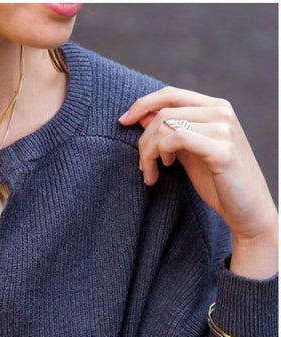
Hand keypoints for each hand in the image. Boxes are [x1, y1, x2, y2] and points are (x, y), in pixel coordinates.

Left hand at [119, 86, 277, 278]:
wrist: (246, 209)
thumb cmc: (216, 180)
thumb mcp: (186, 151)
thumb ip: (169, 131)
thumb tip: (141, 115)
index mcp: (214, 107)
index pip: (170, 94)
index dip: (142, 104)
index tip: (123, 122)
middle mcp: (221, 111)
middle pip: (163, 112)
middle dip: (143, 141)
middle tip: (142, 166)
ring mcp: (223, 128)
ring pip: (165, 126)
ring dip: (148, 153)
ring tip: (151, 173)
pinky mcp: (222, 149)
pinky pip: (176, 139)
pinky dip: (160, 155)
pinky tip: (164, 170)